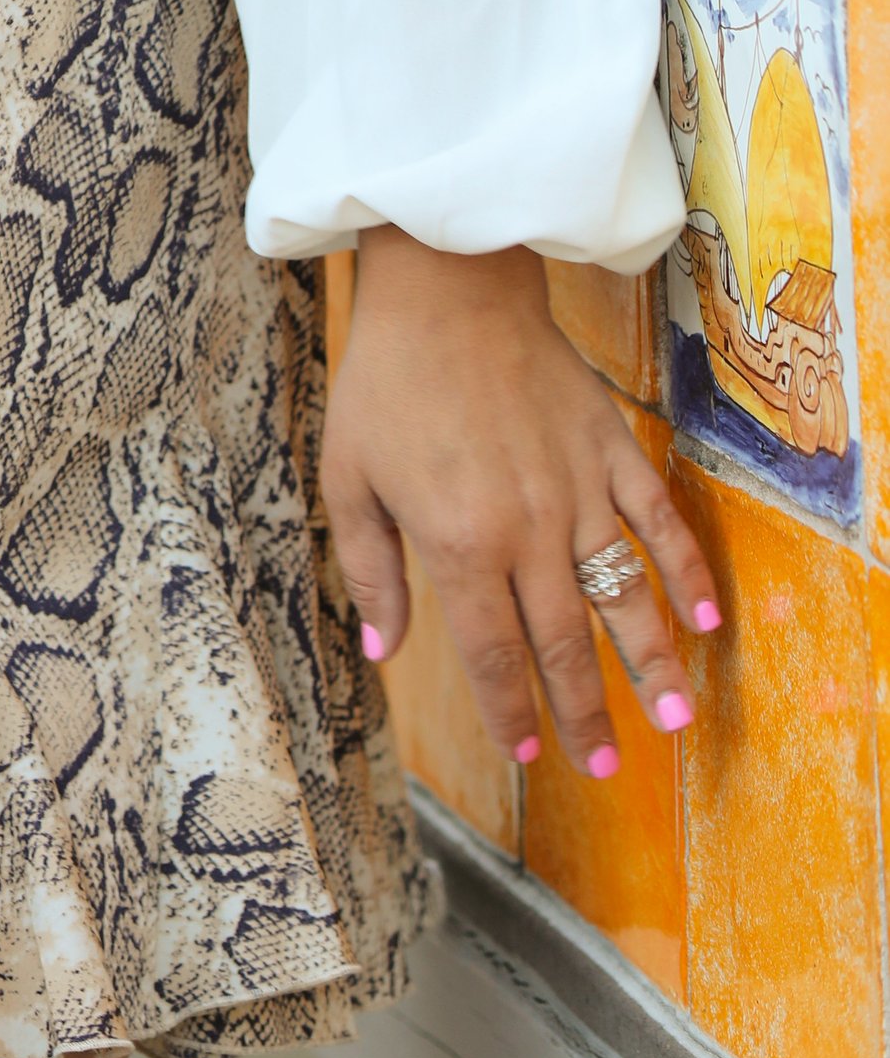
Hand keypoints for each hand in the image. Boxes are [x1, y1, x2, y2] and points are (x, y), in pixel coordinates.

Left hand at [323, 228, 720, 775]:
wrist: (445, 290)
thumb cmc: (387, 382)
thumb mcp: (350, 476)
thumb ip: (372, 569)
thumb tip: (383, 649)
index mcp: (460, 544)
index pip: (493, 654)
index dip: (512, 712)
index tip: (529, 753)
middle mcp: (528, 529)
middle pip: (564, 644)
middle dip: (586, 715)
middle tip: (602, 768)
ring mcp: (578, 490)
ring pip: (625, 598)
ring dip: (652, 666)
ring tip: (675, 722)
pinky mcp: (612, 449)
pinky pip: (660, 522)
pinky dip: (686, 574)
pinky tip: (706, 621)